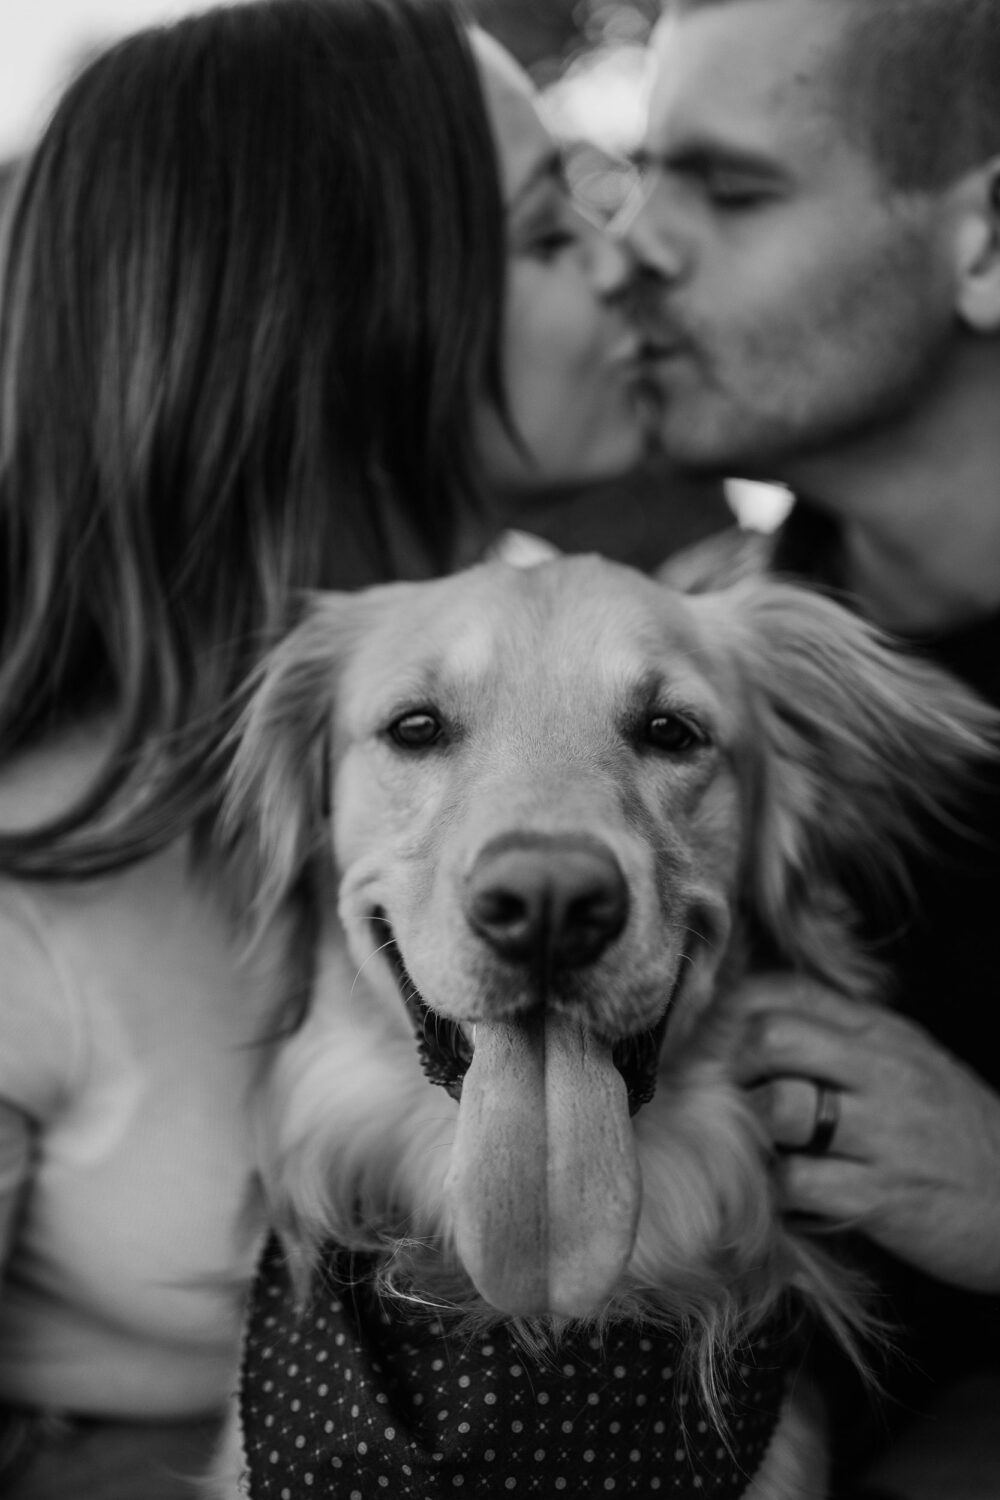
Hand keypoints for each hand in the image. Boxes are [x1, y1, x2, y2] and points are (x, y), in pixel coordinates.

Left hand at [733, 976, 999, 1291]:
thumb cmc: (957, 1132)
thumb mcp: (906, 1060)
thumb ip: (836, 1035)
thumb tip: (747, 1021)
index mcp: (879, 1030)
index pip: (779, 991)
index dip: (724, 1016)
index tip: (703, 1049)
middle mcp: (880, 1069)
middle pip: (768, 1037)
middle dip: (727, 1069)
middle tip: (718, 1103)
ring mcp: (883, 1133)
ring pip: (777, 1108)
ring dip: (748, 1132)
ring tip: (753, 1151)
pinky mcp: (882, 1198)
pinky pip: (796, 1186)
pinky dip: (774, 1194)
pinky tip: (784, 1196)